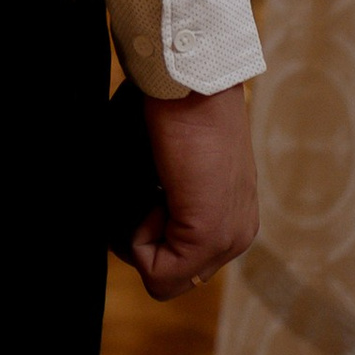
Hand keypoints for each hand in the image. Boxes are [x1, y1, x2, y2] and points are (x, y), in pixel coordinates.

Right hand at [127, 82, 256, 302]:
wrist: (187, 76)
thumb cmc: (168, 103)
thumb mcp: (162, 162)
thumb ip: (155, 197)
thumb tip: (116, 223)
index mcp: (231, 214)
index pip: (177, 259)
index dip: (143, 228)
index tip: (148, 182)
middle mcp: (238, 233)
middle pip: (169, 275)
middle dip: (140, 237)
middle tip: (144, 187)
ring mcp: (229, 239)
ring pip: (162, 278)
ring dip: (138, 232)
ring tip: (151, 183)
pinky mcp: (210, 236)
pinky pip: (156, 274)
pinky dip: (137, 237)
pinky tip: (155, 190)